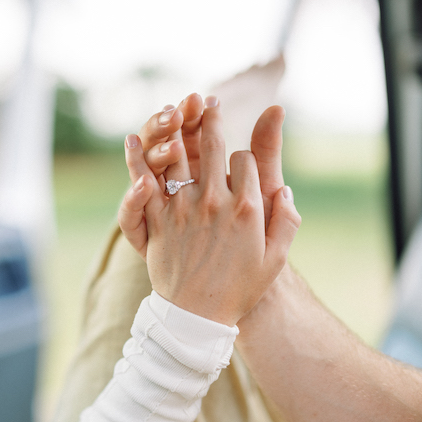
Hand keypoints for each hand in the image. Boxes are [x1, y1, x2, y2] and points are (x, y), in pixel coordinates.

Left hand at [120, 102, 299, 326]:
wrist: (198, 317)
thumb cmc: (240, 290)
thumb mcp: (275, 259)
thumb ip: (286, 222)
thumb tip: (284, 191)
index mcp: (246, 209)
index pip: (245, 161)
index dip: (243, 158)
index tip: (239, 163)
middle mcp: (215, 203)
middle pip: (213, 146)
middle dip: (211, 119)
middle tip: (209, 103)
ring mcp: (183, 210)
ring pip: (179, 156)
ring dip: (177, 128)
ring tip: (177, 110)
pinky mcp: (158, 221)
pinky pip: (145, 183)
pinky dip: (138, 160)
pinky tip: (135, 139)